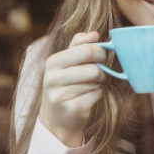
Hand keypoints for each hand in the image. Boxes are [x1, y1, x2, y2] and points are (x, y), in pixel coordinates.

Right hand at [38, 31, 107, 146]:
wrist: (56, 119)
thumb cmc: (65, 86)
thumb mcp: (65, 63)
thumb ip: (78, 45)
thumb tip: (95, 34)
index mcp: (52, 62)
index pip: (85, 49)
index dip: (100, 52)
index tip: (100, 57)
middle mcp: (53, 78)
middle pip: (93, 68)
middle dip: (102, 70)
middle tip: (99, 73)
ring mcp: (61, 94)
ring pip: (96, 82)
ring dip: (98, 84)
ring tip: (88, 87)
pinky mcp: (73, 108)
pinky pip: (97, 94)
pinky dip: (97, 95)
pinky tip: (87, 98)